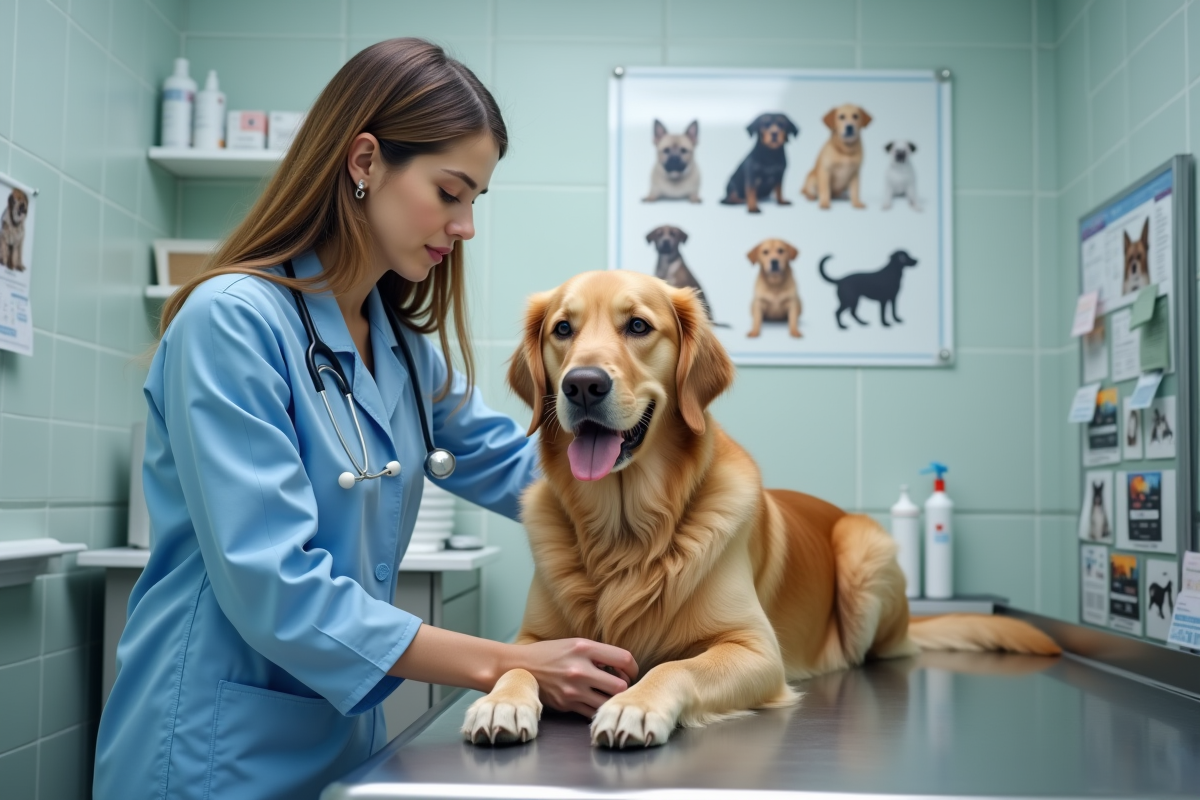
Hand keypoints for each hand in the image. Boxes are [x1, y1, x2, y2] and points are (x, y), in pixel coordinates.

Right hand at [514, 638, 637, 717]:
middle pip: (620, 685)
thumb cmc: (549, 653)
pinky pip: (592, 712)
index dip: (633, 667)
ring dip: (611, 699)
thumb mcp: (573, 643)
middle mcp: (580, 669)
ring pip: (607, 702)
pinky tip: (593, 700)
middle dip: (624, 686)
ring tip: (606, 693)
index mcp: (584, 648)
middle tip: (620, 685)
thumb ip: (597, 653)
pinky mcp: (566, 704)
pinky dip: (597, 708)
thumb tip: (622, 667)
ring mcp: (573, 689)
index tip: (630, 671)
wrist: (518, 667)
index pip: (624, 659)